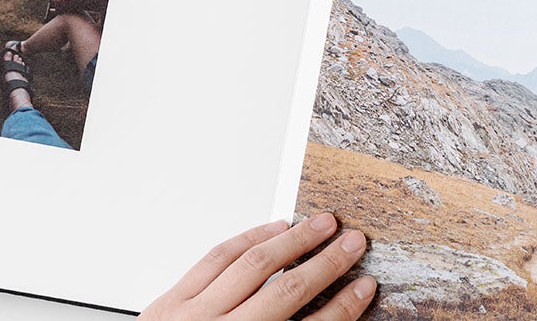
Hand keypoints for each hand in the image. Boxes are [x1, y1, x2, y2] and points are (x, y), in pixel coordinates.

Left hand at [142, 213, 375, 320]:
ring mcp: (193, 317)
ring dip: (292, 242)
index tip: (365, 287)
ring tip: (320, 225)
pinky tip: (272, 230)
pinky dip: (247, 239)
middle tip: (353, 243)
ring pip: (252, 265)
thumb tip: (323, 316)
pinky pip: (215, 259)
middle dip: (326, 264)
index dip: (343, 307)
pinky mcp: (170, 302)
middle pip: (286, 292)